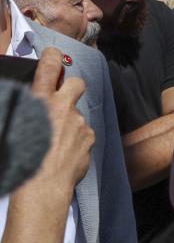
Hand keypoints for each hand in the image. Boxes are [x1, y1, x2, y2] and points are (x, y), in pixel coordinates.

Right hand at [28, 48, 93, 191]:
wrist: (42, 188)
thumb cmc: (21, 161)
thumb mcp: (16, 127)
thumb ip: (29, 111)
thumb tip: (35, 105)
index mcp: (39, 103)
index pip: (49, 68)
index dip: (53, 57)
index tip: (54, 54)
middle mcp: (62, 107)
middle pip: (76, 83)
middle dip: (70, 88)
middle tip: (61, 101)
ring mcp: (79, 122)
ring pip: (78, 113)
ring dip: (70, 122)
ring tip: (56, 143)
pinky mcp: (90, 136)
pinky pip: (84, 133)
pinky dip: (77, 139)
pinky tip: (65, 154)